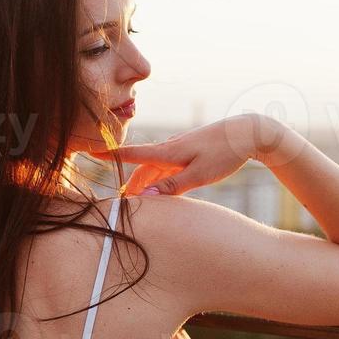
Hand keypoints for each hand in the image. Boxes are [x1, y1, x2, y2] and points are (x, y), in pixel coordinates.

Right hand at [91, 114, 287, 195]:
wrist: (249, 133)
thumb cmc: (226, 153)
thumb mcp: (200, 175)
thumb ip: (171, 187)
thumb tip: (143, 196)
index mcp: (169, 152)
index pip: (132, 154)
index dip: (110, 155)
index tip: (90, 151)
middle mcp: (170, 149)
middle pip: (141, 168)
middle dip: (128, 184)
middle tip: (118, 205)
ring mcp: (179, 150)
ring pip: (153, 169)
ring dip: (143, 184)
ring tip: (136, 203)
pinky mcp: (189, 153)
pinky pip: (165, 168)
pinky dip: (156, 180)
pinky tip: (158, 190)